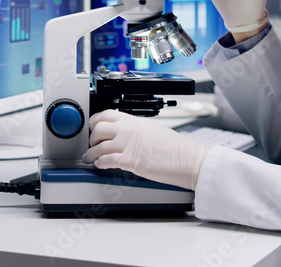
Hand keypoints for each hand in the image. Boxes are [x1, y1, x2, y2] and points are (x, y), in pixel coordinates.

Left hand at [82, 110, 207, 190]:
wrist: (189, 160)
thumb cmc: (177, 149)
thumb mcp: (154, 131)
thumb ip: (137, 130)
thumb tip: (125, 135)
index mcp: (136, 121)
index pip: (107, 114)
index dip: (95, 121)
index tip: (93, 128)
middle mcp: (130, 130)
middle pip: (98, 128)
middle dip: (91, 138)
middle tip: (92, 144)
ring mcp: (129, 144)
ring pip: (99, 146)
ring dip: (92, 154)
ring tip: (91, 159)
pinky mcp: (131, 160)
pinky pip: (107, 160)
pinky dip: (100, 163)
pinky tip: (101, 165)